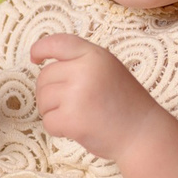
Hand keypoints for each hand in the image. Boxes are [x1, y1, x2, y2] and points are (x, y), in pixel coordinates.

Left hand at [30, 33, 169, 163]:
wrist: (142, 133)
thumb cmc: (125, 104)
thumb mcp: (109, 70)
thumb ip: (82, 63)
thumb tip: (46, 64)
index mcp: (95, 55)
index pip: (58, 43)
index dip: (41, 48)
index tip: (35, 57)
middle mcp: (85, 70)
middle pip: (45, 77)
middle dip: (50, 93)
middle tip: (71, 105)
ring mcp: (77, 94)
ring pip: (43, 100)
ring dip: (53, 111)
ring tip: (78, 116)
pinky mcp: (72, 118)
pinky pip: (48, 121)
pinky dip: (58, 129)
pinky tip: (77, 129)